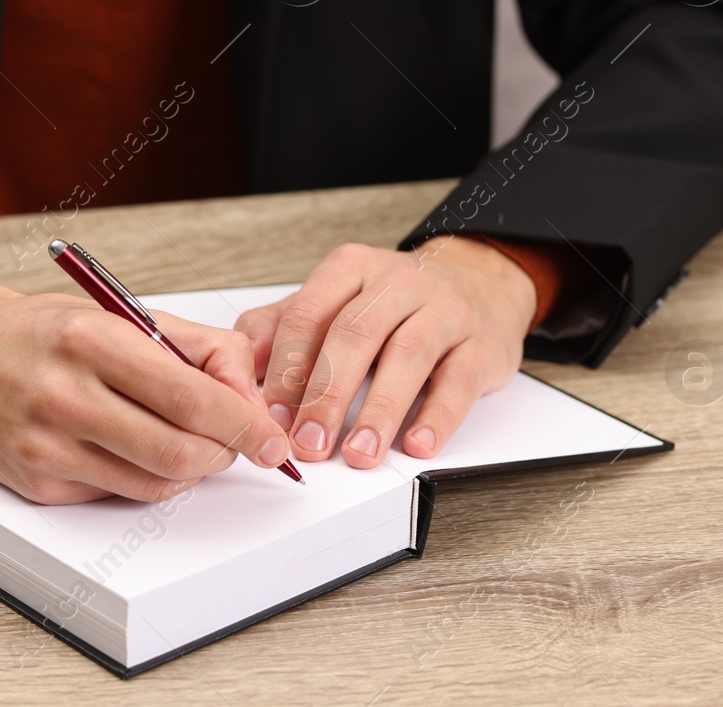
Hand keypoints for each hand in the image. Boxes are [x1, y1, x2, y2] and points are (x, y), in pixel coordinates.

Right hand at [0, 270, 292, 504]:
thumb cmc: (43, 331)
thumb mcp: (120, 313)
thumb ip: (197, 348)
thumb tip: (251, 399)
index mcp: (93, 341)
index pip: (193, 399)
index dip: (245, 426)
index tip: (270, 438)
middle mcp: (66, 395)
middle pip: (180, 454)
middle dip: (222, 453)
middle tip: (231, 442)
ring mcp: (47, 445)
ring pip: (155, 484)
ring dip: (187, 470)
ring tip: (180, 438)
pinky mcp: (37, 483)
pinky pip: (117, 494)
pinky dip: (141, 477)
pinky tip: (126, 445)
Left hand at [235, 238, 534, 467]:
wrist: (479, 281)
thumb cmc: (394, 301)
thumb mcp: (334, 299)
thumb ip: (281, 325)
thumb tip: (241, 367)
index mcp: (350, 269)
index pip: (308, 315)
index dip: (286, 368)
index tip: (272, 416)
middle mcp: (397, 282)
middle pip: (354, 335)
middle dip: (327, 395)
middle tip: (309, 443)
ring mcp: (445, 310)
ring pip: (407, 356)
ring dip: (378, 411)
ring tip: (358, 453)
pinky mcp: (482, 344)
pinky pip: (459, 381)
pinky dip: (437, 417)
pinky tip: (417, 444)